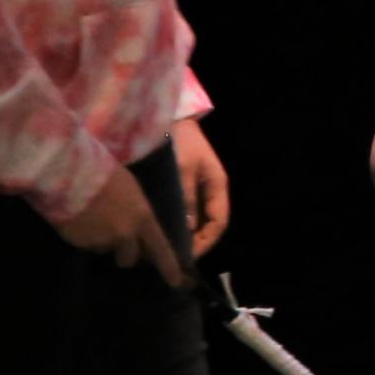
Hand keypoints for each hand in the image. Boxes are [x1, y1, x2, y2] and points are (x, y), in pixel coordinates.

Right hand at [52, 164, 191, 286]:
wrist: (69, 173)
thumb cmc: (105, 172)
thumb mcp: (132, 190)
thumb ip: (138, 212)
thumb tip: (137, 229)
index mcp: (142, 219)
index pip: (160, 249)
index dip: (168, 267)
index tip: (175, 283)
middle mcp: (124, 235)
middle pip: (129, 257)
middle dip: (124, 252)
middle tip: (117, 237)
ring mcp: (101, 241)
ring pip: (104, 249)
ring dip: (102, 241)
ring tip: (92, 218)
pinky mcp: (79, 243)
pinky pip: (86, 244)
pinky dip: (84, 236)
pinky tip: (79, 218)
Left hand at [171, 117, 231, 261]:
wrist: (168, 117)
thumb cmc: (179, 140)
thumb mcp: (183, 169)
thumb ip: (185, 198)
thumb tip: (185, 229)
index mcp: (217, 186)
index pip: (218, 223)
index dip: (206, 242)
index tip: (187, 256)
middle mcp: (208, 192)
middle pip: (206, 226)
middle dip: (191, 243)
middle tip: (170, 257)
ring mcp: (194, 190)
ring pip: (191, 220)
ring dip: (179, 235)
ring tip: (160, 247)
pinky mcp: (179, 187)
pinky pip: (179, 211)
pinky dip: (170, 223)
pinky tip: (155, 230)